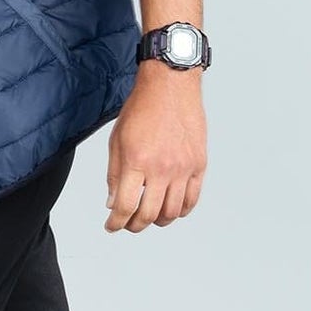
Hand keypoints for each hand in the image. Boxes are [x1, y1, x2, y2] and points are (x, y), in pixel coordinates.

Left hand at [104, 68, 206, 232]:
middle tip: (129, 224)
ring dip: (158, 221)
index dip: (116, 222)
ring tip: (149, 217)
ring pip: (172, 212)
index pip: (125, 207)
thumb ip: (115, 175)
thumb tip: (113, 202)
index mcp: (136, 161)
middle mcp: (161, 168)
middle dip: (134, 225)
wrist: (170, 85)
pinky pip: (192, 199)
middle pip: (149, 215)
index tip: (111, 226)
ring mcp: (183, 168)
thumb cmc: (142, 108)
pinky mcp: (199, 165)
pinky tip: (172, 209)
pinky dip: (181, 210)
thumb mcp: (117, 141)